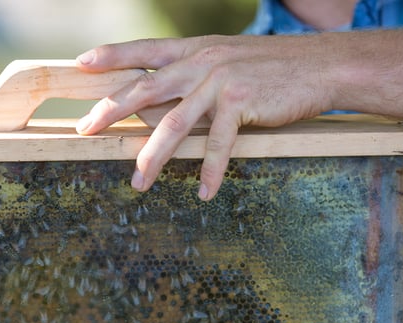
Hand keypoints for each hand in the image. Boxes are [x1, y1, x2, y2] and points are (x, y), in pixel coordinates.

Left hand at [75, 35, 332, 200]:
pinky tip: (204, 194)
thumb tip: (167, 103)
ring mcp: (220, 81)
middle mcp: (201, 61)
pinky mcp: (241, 102)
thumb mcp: (228, 60)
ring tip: (138, 184)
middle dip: (110, 110)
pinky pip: (218, 143)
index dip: (111, 55)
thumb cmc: (273, 67)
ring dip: (153, 157)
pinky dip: (211, 172)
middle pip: (144, 87)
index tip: (81, 63)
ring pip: (174, 123)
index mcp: (195, 50)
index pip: (145, 50)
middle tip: (85, 131)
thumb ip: (196, 76)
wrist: (321, 65)